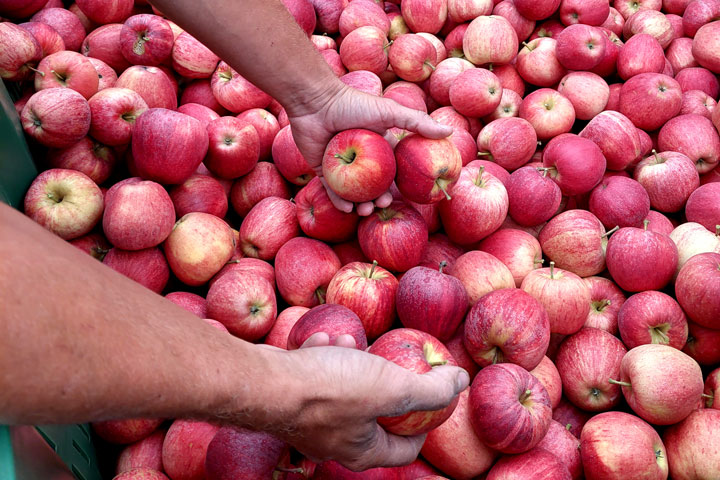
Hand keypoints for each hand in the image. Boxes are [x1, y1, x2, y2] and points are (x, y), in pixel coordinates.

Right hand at [255, 344, 468, 471]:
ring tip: (350, 345)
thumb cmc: (330, 390)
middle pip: (373, 415)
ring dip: (351, 363)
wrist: (264, 382)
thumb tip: (460, 381)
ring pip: (343, 390)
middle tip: (386, 361)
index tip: (429, 397)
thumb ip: (430, 389)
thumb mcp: (391, 386)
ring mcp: (309, 423)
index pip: (406, 449)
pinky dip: (324, 358)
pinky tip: (322, 341)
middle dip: (383, 382)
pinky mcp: (290, 400)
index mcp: (364, 452)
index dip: (424, 424)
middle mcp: (336, 444)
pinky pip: (316, 379)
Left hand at [287, 84, 452, 215]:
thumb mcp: (390, 112)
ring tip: (364, 211)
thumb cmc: (354, 104)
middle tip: (381, 205)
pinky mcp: (322, 169)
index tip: (400, 197)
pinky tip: (347, 209)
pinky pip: (332, 190)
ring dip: (360, 204)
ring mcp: (341, 165)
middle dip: (378, 199)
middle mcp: (361, 157)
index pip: (390, 172)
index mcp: (378, 147)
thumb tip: (450, 132)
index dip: (395, 187)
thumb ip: (418, 123)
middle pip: (372, 185)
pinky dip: (339, 201)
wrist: (317, 102)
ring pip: (353, 192)